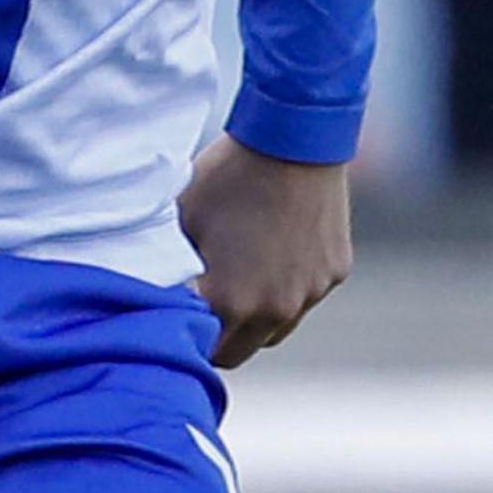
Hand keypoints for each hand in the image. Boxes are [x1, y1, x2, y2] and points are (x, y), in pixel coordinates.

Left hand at [179, 138, 351, 368]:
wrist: (294, 139)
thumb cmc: (228, 176)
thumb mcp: (183, 220)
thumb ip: (172, 268)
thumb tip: (158, 291)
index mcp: (229, 303)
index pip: (203, 352)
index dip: (190, 337)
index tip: (182, 316)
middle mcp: (273, 311)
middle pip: (240, 352)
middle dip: (222, 336)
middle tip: (208, 301)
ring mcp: (309, 294)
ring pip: (276, 328)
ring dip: (259, 316)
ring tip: (245, 271)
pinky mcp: (334, 273)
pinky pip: (306, 295)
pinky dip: (291, 284)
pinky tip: (279, 245)